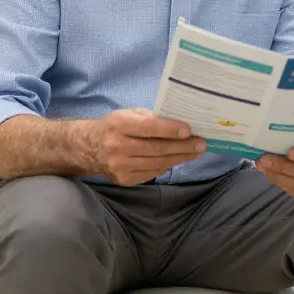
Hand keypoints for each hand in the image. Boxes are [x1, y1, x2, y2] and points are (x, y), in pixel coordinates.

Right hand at [85, 108, 206, 185]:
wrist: (92, 148)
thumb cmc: (117, 126)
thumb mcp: (130, 114)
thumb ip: (152, 118)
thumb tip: (181, 125)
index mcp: (118, 124)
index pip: (148, 127)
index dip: (170, 129)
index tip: (189, 130)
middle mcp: (117, 146)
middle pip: (156, 149)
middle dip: (182, 147)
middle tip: (201, 144)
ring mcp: (120, 166)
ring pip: (157, 163)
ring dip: (180, 158)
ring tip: (196, 152)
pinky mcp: (124, 179)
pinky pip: (152, 173)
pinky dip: (167, 166)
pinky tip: (179, 159)